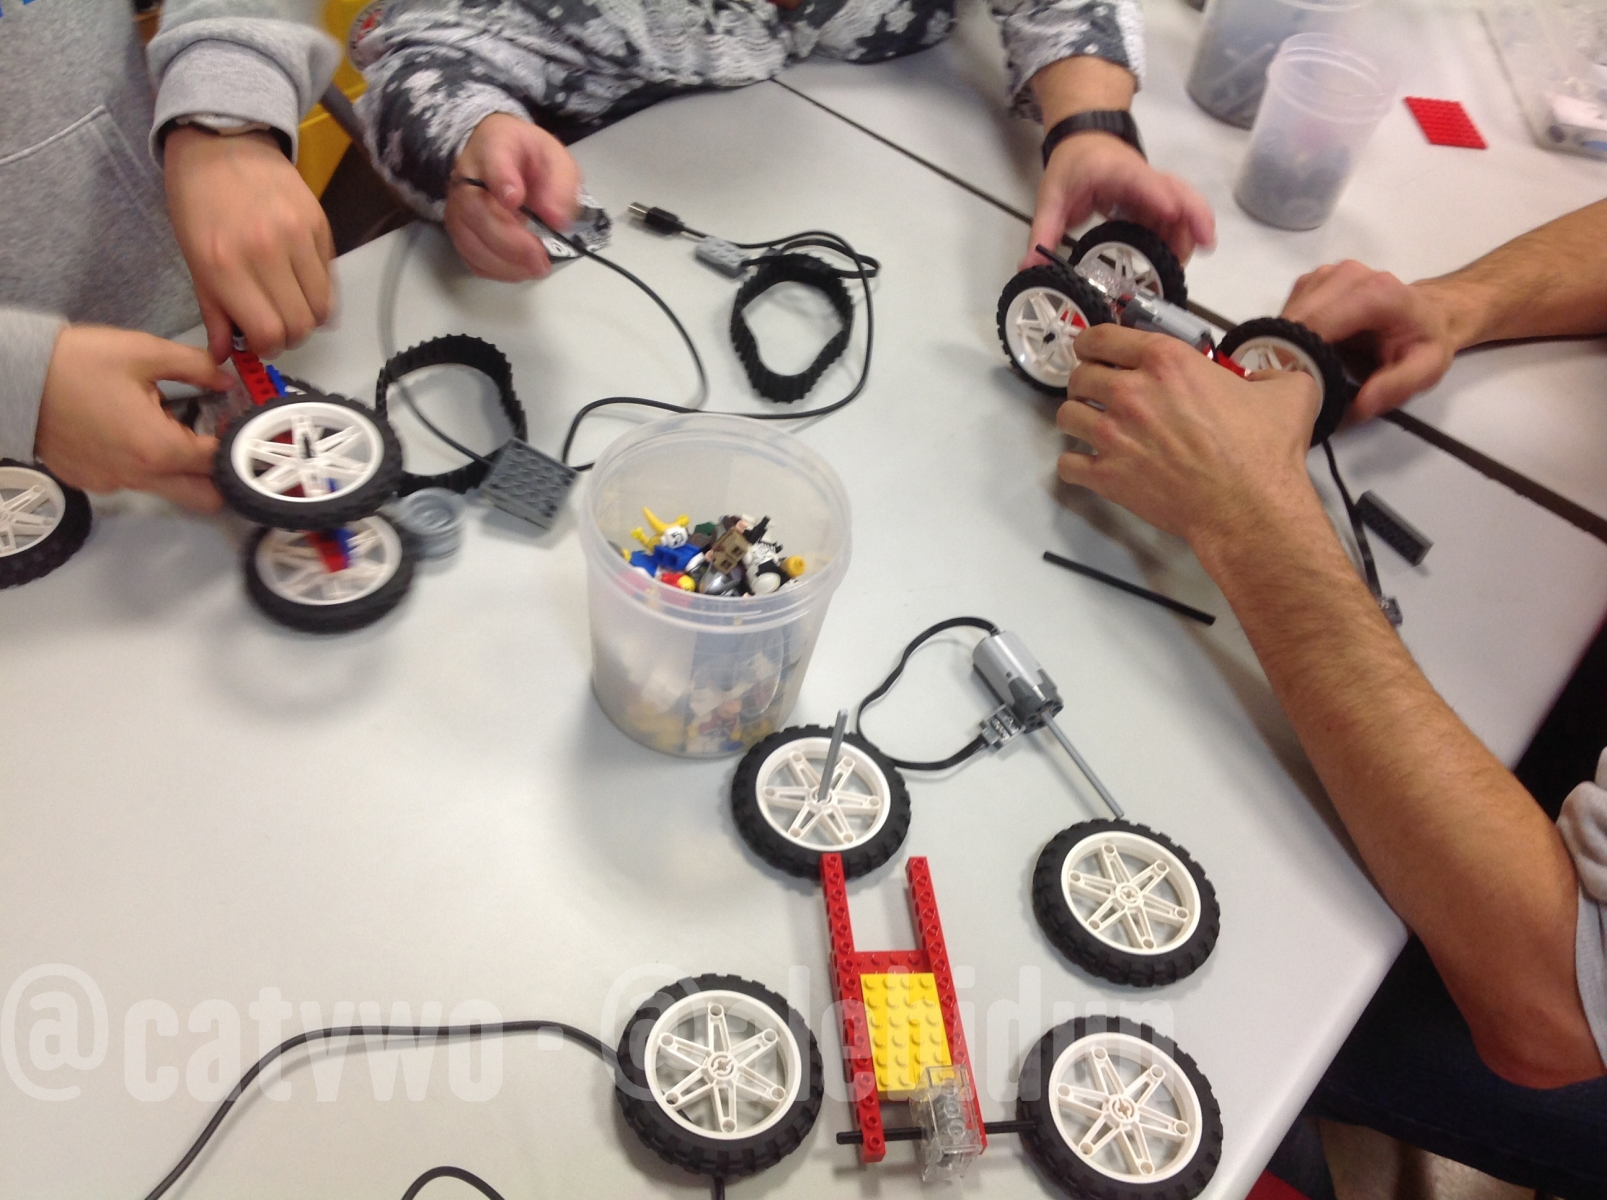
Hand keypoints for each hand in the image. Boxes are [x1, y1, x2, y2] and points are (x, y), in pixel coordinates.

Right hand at [35, 326, 231, 512]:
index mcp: (158, 449)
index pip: (219, 464)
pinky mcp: (90, 481)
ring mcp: (112, 483)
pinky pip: (132, 483)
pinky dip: (143, 465)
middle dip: (220, 476)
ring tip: (170, 428)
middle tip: (217, 442)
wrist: (10, 378)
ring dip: (179, 468)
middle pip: (204, 498)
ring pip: (168, 490)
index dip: (236, 445)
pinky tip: (131, 431)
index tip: (237, 426)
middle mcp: (138, 476)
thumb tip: (225, 378)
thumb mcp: (143, 352)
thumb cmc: (74, 363)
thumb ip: (195, 366)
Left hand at [164, 126, 335, 361]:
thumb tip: (225, 356)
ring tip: (289, 303)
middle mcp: (265, 253)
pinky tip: (298, 278)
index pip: (269, 332)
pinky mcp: (320, 224)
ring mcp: (298, 237)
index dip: (269, 347)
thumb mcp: (192, 259)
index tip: (261, 342)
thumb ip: (214, 311)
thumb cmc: (197, 201)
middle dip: (290, 336)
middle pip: (301, 325)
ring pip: (322, 307)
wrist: (222, 142)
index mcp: (225, 266)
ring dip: (308, 316)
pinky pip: (330, 278)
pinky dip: (318, 289)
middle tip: (276, 326)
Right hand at [446, 114, 582, 281]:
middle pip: (475, 210)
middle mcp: (466, 176)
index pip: (492, 162)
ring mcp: (458, 206)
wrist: (499, 157)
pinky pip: (471, 257)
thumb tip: (556, 220)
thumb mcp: (555, 160)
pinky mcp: (459, 231)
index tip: (515, 199)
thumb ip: (560, 185)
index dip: (501, 181)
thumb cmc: (528, 158)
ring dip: (505, 262)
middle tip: (540, 257)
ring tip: (537, 268)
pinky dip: (497, 270)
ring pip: (470, 239)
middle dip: (509, 240)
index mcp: (494, 146)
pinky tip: (520, 270)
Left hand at [1024, 135, 1215, 269]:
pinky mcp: (1153, 199)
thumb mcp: (1051, 198)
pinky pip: (1174, 215)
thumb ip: (1042, 233)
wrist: (1084, 138)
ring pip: (1181, 204)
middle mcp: (1141, 177)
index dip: (1156, 196)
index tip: (1170, 213)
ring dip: (1189, 230)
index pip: (1140, 180)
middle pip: (1175, 191)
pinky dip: (1180, 234)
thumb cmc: (1072, 163)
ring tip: (1187, 264)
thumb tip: (1028, 269)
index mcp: (1114, 171)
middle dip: (1192, 216)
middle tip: (1202, 246)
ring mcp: (1150, 188)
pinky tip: (1178, 259)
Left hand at [1054, 325, 1318, 546]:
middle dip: (1086, 381)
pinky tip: (1089, 464)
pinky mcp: (1107, 476)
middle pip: (1079, 376)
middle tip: (1099, 392)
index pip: (1101, 337)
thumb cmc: (1266, 451)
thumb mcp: (1287, 391)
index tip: (1094, 351)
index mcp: (1166, 361)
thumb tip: (1257, 377)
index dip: (1093, 343)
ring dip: (1078, 418)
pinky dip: (1075, 464)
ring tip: (1093, 426)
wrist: (1249, 508)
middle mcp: (1130, 392)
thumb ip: (1268, 371)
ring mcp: (1113, 435)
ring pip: (1067, 416)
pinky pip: (1067, 464)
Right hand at [1281, 260, 1467, 419]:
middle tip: (1293, 385)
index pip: (1318, 322)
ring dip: (1286, 343)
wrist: (1428, 313)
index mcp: (1377, 293)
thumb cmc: (1425, 341)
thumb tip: (1361, 403)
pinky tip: (1307, 347)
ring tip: (1304, 367)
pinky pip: (1288, 310)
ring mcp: (1328, 274)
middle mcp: (1348, 275)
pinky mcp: (1314, 280)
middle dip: (1288, 352)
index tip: (1292, 386)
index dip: (1299, 355)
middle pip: (1297, 318)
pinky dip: (1289, 333)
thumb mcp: (1426, 370)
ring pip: (1288, 314)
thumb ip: (1396, 386)